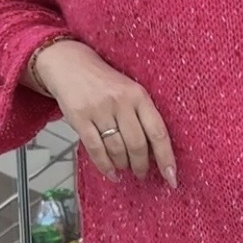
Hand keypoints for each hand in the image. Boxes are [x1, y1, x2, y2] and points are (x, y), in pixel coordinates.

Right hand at [31, 40, 177, 187]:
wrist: (70, 64)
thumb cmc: (105, 82)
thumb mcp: (130, 91)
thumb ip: (142, 116)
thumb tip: (154, 154)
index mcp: (139, 95)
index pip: (158, 132)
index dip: (166, 158)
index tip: (172, 178)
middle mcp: (121, 102)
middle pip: (137, 145)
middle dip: (141, 165)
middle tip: (142, 174)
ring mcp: (99, 110)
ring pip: (117, 149)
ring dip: (123, 165)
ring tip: (125, 169)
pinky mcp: (80, 118)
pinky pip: (96, 149)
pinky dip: (105, 166)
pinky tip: (111, 173)